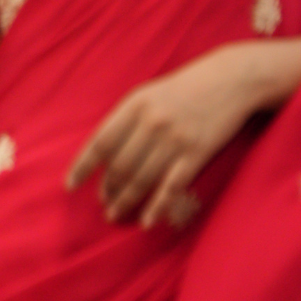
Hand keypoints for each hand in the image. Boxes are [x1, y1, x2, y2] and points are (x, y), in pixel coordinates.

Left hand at [66, 44, 258, 226]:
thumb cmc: (185, 88)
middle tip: (103, 204)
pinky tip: (146, 221)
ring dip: (126, 201)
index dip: (83, 167)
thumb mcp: (149, 94)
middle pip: (120, 166)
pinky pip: (171, 187)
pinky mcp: (197, 153)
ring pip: (142, 180)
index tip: (70, 186)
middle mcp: (152, 122)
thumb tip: (104, 153)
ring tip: (116, 214)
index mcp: (135, 105)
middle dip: (108, 189)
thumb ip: (127, 119)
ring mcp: (175, 139)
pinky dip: (157, 207)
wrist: (230, 79)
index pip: (101, 142)